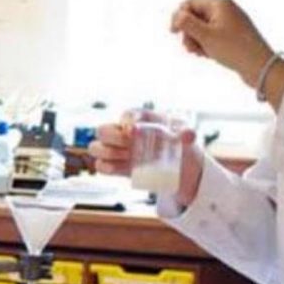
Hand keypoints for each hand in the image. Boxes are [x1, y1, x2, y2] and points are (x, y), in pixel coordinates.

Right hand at [87, 118, 203, 208]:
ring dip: (108, 153)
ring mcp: (119, 150)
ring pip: (95, 148)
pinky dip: (105, 167)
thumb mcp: (187, 136)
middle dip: (113, 138)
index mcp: (140, 120)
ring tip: (126, 157)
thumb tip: (188, 135)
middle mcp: (124, 133)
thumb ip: (187, 133)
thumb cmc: (181, 144)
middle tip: (129, 145)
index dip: (126, 121)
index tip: (132, 130)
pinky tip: (118, 168)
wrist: (182, 167)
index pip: (127, 115)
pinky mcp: (117, 167)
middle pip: (102, 130)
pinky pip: (100, 166)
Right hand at [170, 0, 272, 84]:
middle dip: (189, 32)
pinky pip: (212, 35)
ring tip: (200, 53)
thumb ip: (187, 23)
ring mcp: (230, 21)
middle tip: (190, 48)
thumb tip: (177, 16)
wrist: (259, 66)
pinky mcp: (233, 33)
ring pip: (202, 27)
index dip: (178, 17)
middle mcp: (226, 9)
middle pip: (195, 16)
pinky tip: (208, 54)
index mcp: (220, 4)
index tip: (174, 33)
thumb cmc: (235, 49)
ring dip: (196, 40)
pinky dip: (206, 44)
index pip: (190, 3)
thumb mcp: (205, 36)